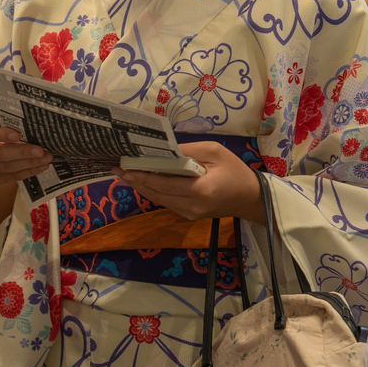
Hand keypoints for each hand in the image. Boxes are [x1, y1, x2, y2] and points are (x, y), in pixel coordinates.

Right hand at [0, 116, 51, 220]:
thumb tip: (33, 124)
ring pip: (7, 167)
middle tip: (40, 151)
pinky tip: (40, 167)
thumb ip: (10, 122)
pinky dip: (27, 172)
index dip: (1, 135)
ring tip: (45, 158)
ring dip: (29, 163)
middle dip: (21, 152)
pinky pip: (10, 177)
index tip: (17, 135)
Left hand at [112, 141, 264, 222]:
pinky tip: (143, 180)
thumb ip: (189, 151)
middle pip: (156, 194)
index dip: (143, 176)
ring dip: (142, 186)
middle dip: (135, 181)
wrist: (250, 199)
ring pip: (159, 199)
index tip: (125, 168)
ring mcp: (189, 214)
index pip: (164, 184)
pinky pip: (166, 202)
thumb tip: (164, 150)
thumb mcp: (215, 152)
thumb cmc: (235, 171)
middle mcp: (191, 207)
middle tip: (117, 169)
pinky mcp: (189, 215)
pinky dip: (153, 191)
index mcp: (200, 191)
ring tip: (125, 173)